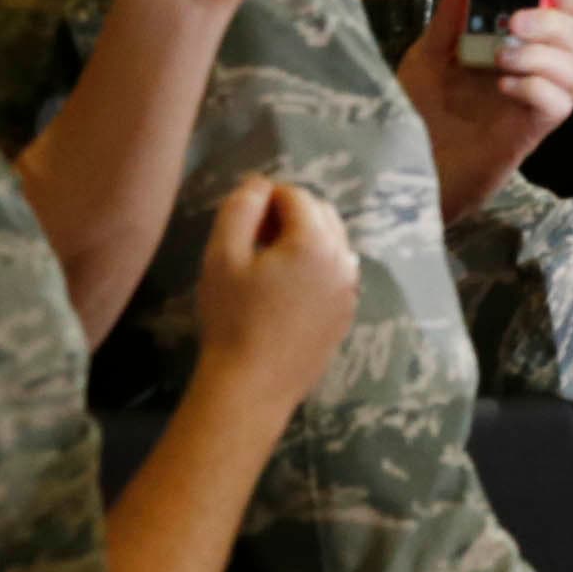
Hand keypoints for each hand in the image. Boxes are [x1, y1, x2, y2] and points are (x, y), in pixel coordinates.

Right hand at [194, 175, 359, 408]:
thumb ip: (241, 207)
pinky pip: (337, 272)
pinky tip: (286, 290)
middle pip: (321, 213)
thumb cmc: (232, 318)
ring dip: (305, 238)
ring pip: (333, 242)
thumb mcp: (222, 254)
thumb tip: (259, 184)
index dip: (265, 199)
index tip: (241, 222)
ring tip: (269, 263)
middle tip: (254, 238)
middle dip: (290, 214)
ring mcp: (349, 290)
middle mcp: (343, 261)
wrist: (251, 387)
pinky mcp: (346, 315)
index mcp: (316, 242)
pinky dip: (316, 266)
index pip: (295, 195)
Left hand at [398, 0, 572, 221]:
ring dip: (546, 55)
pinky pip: (561, 106)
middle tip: (515, 23)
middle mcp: (533, 70)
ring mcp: (534, 102)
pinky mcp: (530, 133)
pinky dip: (538, 87)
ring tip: (502, 59)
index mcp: (515, 44)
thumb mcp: (429, 52)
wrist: (406, 165)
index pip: (561, 11)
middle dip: (555, 22)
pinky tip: (505, 86)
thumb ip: (451, 15)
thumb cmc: (420, 107)